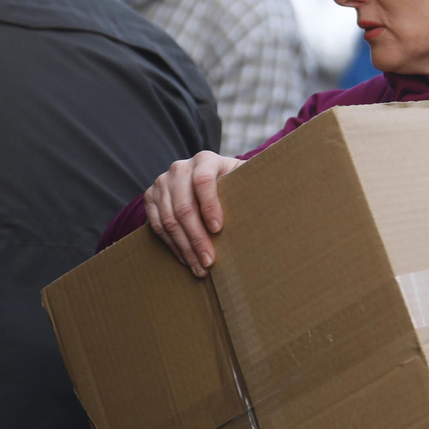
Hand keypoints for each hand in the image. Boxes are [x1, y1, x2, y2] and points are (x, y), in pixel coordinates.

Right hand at [143, 151, 243, 276]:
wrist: (204, 177)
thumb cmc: (232, 183)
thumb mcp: (243, 178)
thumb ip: (254, 184)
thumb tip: (277, 198)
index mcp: (205, 160)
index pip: (203, 181)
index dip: (210, 206)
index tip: (218, 229)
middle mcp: (180, 168)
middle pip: (184, 207)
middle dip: (197, 238)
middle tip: (209, 261)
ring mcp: (162, 182)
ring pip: (169, 220)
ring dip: (185, 248)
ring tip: (200, 268)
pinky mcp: (151, 197)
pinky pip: (157, 226)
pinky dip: (172, 246)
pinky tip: (187, 259)